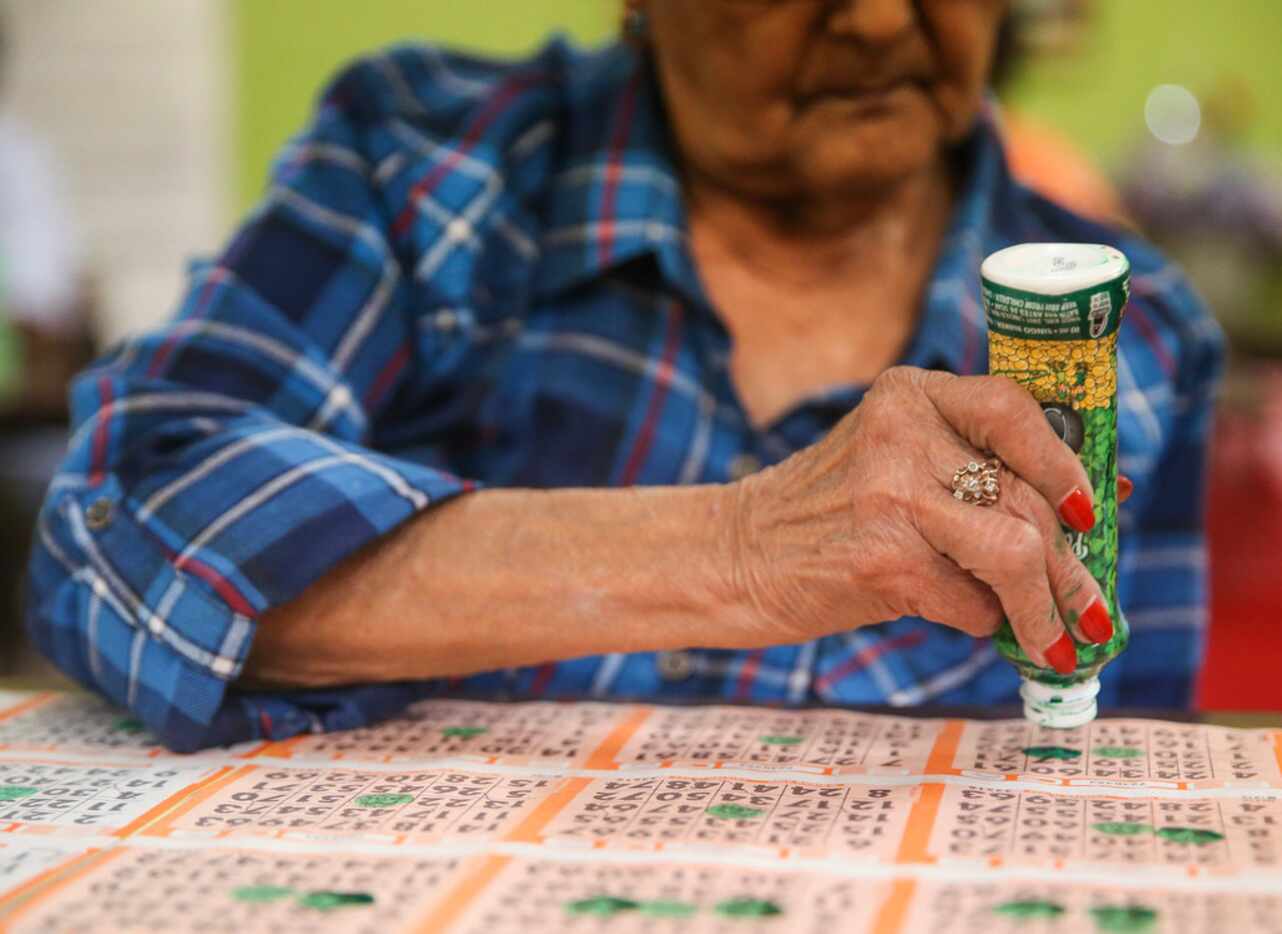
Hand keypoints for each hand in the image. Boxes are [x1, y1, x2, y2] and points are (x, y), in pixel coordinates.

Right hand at [725, 366, 1113, 672]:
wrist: (735, 557)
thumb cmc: (827, 516)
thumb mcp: (892, 462)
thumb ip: (973, 467)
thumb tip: (1102, 500)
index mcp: (909, 395)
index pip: (1015, 409)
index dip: (1066, 465)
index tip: (1091, 512)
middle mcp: (902, 433)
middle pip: (1025, 496)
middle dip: (1071, 566)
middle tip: (1092, 610)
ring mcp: (890, 494)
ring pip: (1015, 550)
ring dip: (1046, 609)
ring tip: (1058, 642)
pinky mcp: (882, 559)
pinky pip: (972, 600)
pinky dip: (981, 621)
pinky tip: (966, 621)